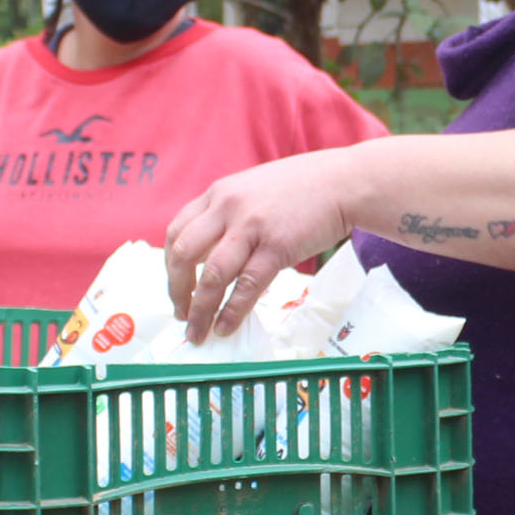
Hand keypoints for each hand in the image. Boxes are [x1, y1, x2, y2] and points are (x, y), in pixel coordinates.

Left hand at [165, 148, 364, 340]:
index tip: (176, 287)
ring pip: (212, 275)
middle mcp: (228, 207)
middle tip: (181, 314)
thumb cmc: (304, 188)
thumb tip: (212, 255)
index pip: (176, 232)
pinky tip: (226, 327)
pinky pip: (247, 286)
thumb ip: (230, 215)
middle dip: (177, 290)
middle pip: (184, 254)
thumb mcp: (254, 191)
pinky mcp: (277, 246)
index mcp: (218, 194)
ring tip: (198, 332)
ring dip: (200, 309)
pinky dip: (232, 312)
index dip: (170, 266)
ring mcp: (252, 226)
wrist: (345, 182)